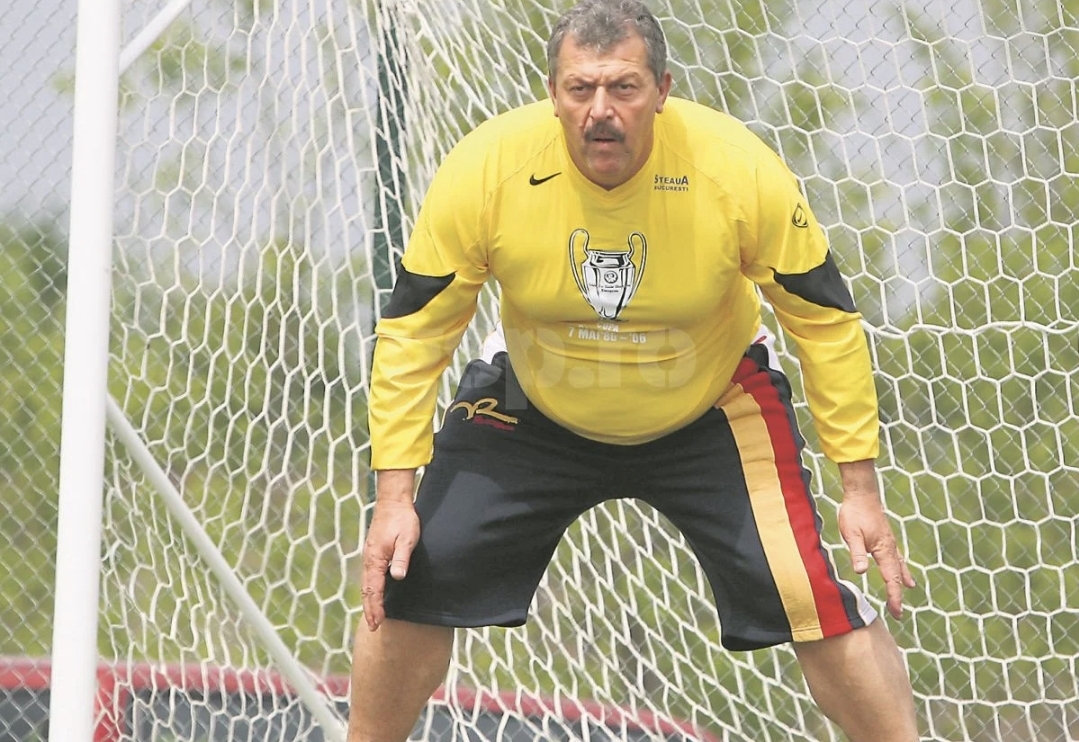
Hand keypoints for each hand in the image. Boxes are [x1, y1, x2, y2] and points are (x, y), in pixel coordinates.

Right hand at [361, 472, 419, 630]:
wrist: (393, 502)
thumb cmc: (402, 520)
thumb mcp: (407, 539)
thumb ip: (402, 558)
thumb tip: (397, 577)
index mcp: (376, 559)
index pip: (375, 589)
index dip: (375, 607)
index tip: (377, 622)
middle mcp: (369, 560)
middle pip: (367, 590)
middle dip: (369, 609)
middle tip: (372, 627)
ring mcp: (369, 556)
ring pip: (366, 583)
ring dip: (369, 601)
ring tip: (372, 616)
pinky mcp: (373, 552)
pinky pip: (369, 576)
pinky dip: (370, 589)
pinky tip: (374, 594)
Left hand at [837, 460, 914, 619]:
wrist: (862, 493)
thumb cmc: (854, 513)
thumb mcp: (851, 535)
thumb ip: (857, 553)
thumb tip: (862, 572)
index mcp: (884, 550)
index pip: (891, 579)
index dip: (894, 596)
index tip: (897, 612)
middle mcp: (891, 548)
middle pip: (897, 576)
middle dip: (898, 594)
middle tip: (898, 613)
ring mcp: (890, 542)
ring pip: (899, 565)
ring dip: (902, 580)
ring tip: (909, 589)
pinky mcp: (885, 537)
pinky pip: (896, 556)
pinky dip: (901, 566)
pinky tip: (902, 569)